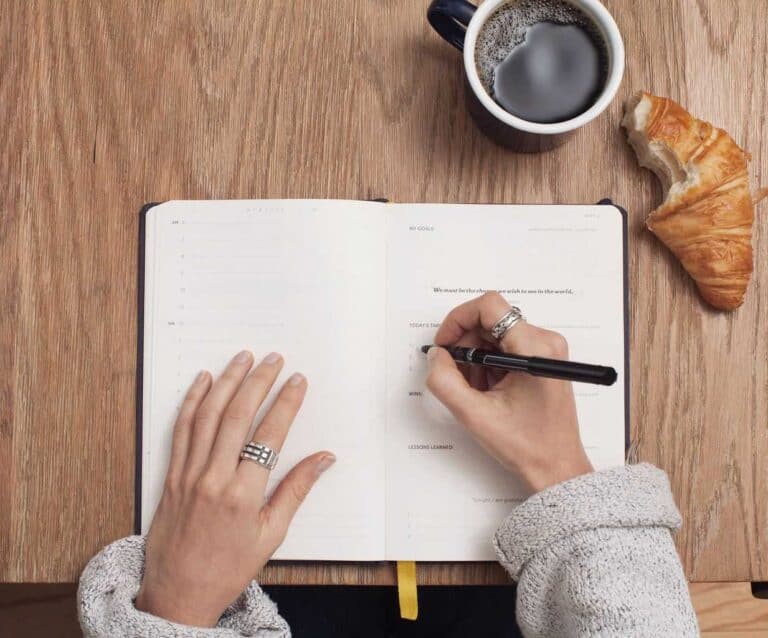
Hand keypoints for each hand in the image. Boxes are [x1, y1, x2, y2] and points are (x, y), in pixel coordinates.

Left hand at [135, 350, 334, 626]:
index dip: (286, 403)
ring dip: (226, 382)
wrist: (178, 593)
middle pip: (237, 416)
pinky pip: (181, 429)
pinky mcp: (171, 475)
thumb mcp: (272, 535)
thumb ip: (296, 490)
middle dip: (258, 382)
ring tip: (242, 358)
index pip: (270, 435)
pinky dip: (192, 401)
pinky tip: (203, 381)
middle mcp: (214, 478)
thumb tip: (324, 459)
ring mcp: (188, 474)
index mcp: (244, 495)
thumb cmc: (228, 568)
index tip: (297, 381)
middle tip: (273, 359)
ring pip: (208, 416)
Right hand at [426, 292, 592, 492]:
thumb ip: (445, 380)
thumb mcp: (474, 415)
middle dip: (466, 345)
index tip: (445, 344)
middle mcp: (545, 341)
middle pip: (490, 320)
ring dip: (476, 358)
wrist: (556, 468)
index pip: (489, 306)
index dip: (458, 319)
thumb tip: (436, 355)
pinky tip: (488, 391)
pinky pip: (506, 346)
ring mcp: (546, 350)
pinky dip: (489, 364)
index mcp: (534, 348)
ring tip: (476, 390)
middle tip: (456, 375)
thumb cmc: (527, 445)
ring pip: (495, 334)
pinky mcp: (543, 359)